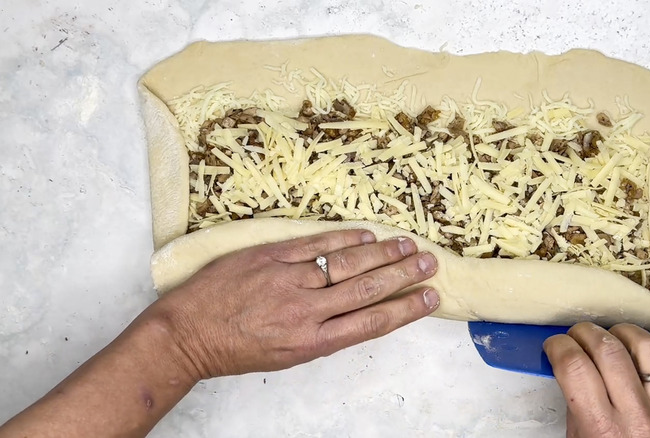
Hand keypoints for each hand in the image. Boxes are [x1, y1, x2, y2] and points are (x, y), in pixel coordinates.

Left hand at [149, 229, 439, 378]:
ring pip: (346, 263)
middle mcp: (306, 311)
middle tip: (430, 262)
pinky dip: (343, 238)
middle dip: (403, 274)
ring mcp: (288, 280)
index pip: (371, 322)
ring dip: (382, 253)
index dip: (405, 309)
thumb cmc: (235, 349)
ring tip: (407, 245)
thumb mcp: (286, 355)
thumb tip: (356, 311)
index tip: (430, 297)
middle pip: (367, 288)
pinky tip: (365, 235)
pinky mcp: (270, 256)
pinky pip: (314, 244)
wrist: (186, 334)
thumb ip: (323, 332)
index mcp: (312, 342)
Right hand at [544, 322, 649, 437]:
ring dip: (625, 332)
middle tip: (578, 337)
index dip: (559, 346)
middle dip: (585, 333)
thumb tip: (570, 366)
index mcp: (602, 429)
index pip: (575, 366)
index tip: (556, 346)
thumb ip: (577, 406)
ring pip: (649, 347)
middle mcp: (637, 417)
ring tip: (613, 337)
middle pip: (608, 349)